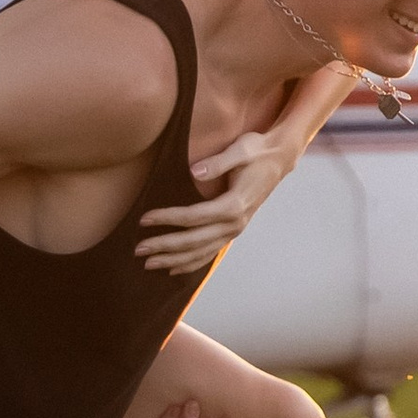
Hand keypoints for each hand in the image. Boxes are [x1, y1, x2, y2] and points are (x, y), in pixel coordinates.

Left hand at [134, 128, 291, 273]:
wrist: (279, 159)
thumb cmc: (257, 151)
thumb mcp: (241, 149)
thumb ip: (218, 162)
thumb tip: (194, 171)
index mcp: (235, 204)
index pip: (194, 217)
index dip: (168, 219)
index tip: (144, 219)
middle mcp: (235, 223)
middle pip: (194, 240)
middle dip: (165, 246)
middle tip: (138, 249)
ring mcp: (235, 230)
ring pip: (200, 252)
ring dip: (173, 259)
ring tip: (148, 263)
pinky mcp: (232, 231)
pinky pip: (209, 253)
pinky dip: (190, 263)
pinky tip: (172, 268)